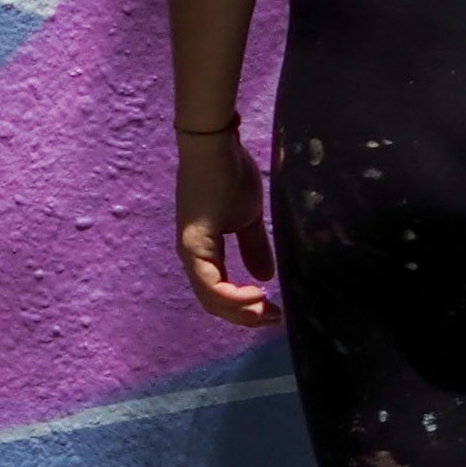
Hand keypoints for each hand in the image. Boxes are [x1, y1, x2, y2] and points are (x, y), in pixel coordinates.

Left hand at [175, 125, 278, 327]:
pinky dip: (232, 296)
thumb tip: (265, 277)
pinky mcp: (194, 243)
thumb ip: (254, 247)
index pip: (220, 293)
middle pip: (214, 303)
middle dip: (245, 317)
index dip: (245, 308)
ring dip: (241, 311)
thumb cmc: (230, 175)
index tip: (274, 311)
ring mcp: (190, 251)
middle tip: (275, 319)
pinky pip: (209, 282)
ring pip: (210, 298)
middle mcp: (192, 257)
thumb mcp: (249, 218)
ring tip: (267, 312)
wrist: (217, 147)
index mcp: (204, 252)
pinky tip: (256, 295)